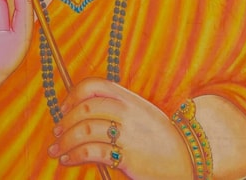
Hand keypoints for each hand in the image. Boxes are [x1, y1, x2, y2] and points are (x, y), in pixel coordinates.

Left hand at [48, 79, 193, 178]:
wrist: (188, 159)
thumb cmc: (162, 139)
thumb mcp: (145, 115)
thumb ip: (120, 109)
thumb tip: (85, 112)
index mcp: (132, 99)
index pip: (95, 85)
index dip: (74, 94)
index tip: (65, 108)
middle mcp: (129, 113)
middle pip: (85, 108)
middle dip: (65, 121)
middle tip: (57, 132)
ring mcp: (128, 134)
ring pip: (85, 130)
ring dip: (64, 141)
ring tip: (57, 149)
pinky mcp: (127, 156)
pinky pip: (91, 152)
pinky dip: (74, 156)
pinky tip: (68, 160)